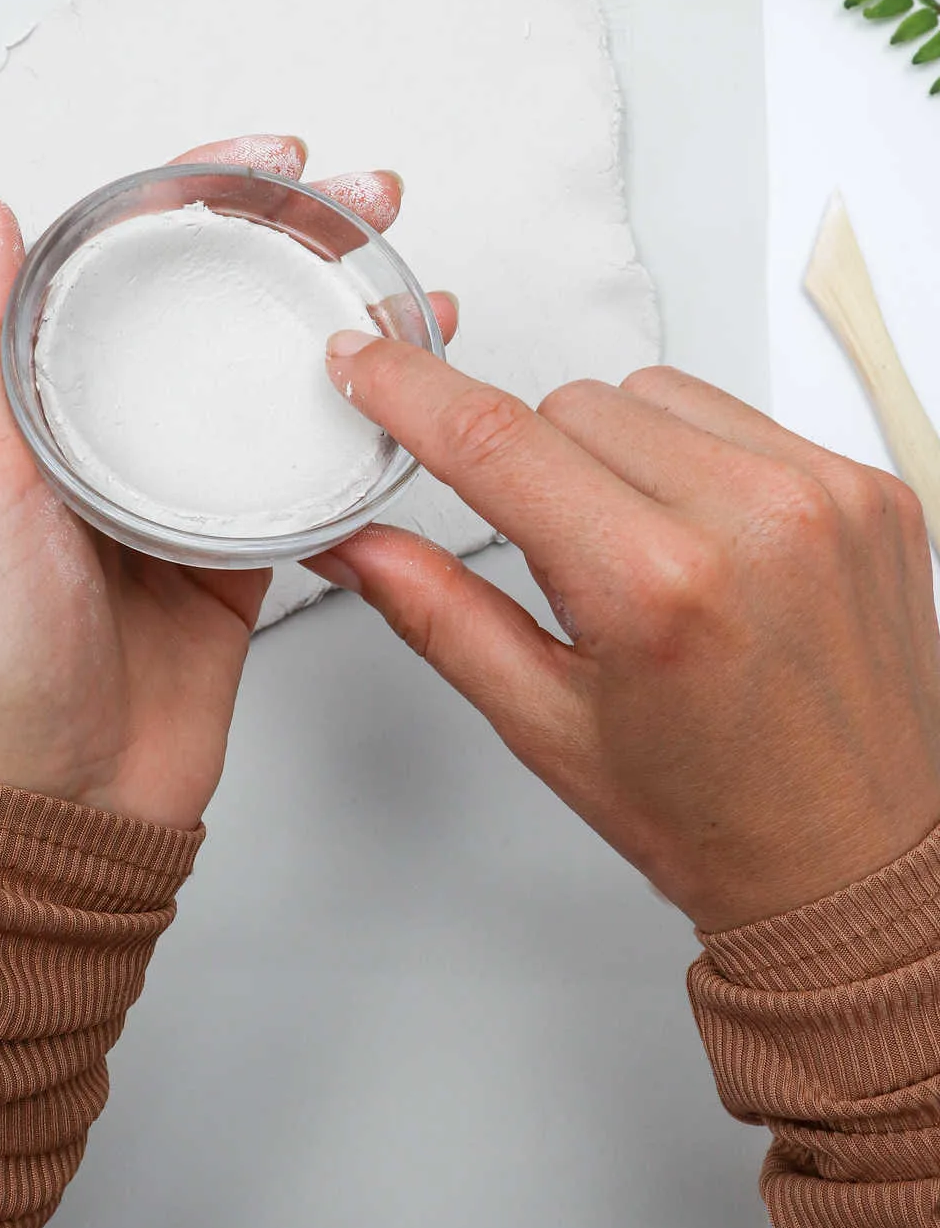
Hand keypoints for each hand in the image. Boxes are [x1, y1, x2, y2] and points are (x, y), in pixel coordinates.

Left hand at [0, 137, 457, 831]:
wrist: (64, 799)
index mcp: (45, 398)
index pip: (125, 257)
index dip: (198, 190)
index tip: (268, 160)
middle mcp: (119, 428)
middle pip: (215, 298)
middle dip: (296, 235)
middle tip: (366, 200)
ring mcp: (188, 484)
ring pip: (274, 370)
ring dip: (343, 311)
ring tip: (407, 273)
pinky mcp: (246, 545)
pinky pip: (312, 466)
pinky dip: (366, 419)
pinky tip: (412, 385)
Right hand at [308, 343, 939, 930]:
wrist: (860, 864)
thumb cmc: (715, 816)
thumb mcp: (546, 724)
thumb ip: (438, 613)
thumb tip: (355, 543)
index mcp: (654, 586)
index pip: (495, 441)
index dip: (412, 390)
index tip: (366, 363)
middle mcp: (751, 519)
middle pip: (569, 405)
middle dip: (532, 463)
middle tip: (561, 559)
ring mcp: (824, 492)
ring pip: (651, 393)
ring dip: (616, 450)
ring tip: (643, 551)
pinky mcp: (871, 484)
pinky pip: (739, 413)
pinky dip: (698, 456)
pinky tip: (708, 542)